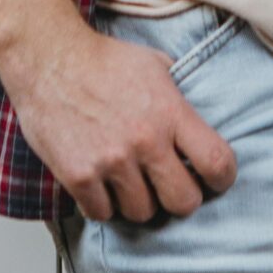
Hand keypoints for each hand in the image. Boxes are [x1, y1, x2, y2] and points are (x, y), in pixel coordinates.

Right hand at [0, 0, 237, 222]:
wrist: (50, 58)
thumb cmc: (101, 60)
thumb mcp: (155, 65)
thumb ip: (179, 98)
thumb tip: (200, 119)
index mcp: (170, 113)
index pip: (216, 162)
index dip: (222, 178)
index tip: (215, 180)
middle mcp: (145, 141)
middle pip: (184, 201)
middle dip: (182, 199)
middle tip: (171, 188)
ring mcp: (111, 161)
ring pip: (142, 212)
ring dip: (139, 201)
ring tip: (131, 183)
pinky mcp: (78, 176)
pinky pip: (103, 213)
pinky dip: (103, 204)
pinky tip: (102, 185)